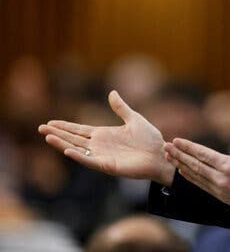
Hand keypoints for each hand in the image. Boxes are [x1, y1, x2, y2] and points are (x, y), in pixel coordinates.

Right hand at [38, 90, 175, 185]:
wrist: (161, 154)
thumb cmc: (150, 139)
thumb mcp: (134, 119)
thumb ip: (121, 108)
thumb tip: (112, 92)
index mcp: (105, 134)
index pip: (79, 130)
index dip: (65, 126)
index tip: (50, 122)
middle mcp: (100, 145)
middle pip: (73, 139)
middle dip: (57, 134)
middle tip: (40, 128)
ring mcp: (102, 156)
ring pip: (77, 149)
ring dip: (62, 144)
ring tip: (47, 137)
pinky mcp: (108, 165)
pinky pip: (90, 161)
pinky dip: (78, 156)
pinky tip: (67, 150)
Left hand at [165, 122, 229, 215]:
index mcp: (229, 166)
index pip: (203, 154)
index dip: (188, 147)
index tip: (176, 140)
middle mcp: (221, 178)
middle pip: (194, 165)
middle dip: (178, 155)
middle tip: (166, 147)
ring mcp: (220, 189)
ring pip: (195, 177)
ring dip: (181, 166)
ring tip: (169, 158)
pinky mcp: (221, 197)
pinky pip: (201, 186)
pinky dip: (191, 178)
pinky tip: (184, 172)